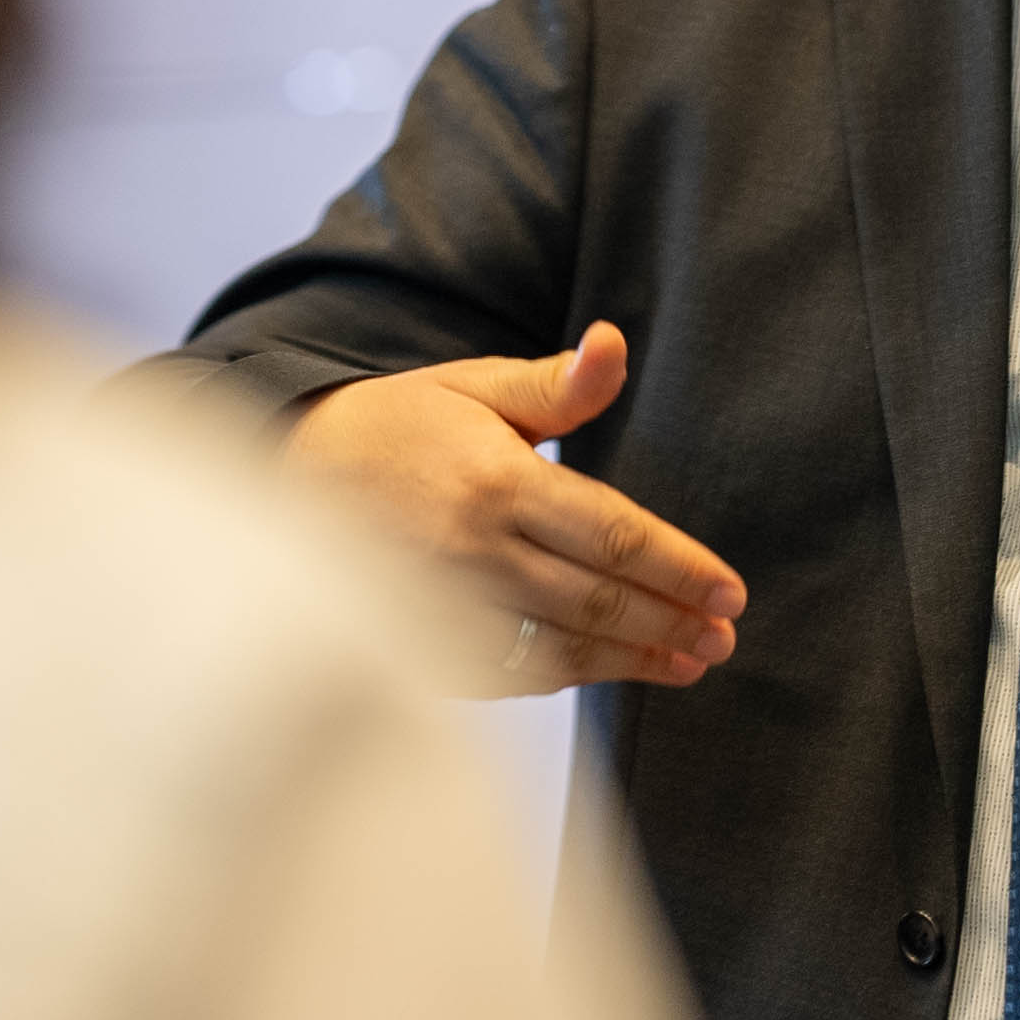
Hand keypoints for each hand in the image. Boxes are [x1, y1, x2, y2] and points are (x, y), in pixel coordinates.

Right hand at [285, 322, 744, 694]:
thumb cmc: (397, 424)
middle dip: (672, 623)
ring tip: (691, 664)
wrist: (288, 474)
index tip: (732, 592)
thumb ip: (558, 384)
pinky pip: (509, 672)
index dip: (679, 568)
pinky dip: (567, 675)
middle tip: (725, 638)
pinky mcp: (421, 643)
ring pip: (560, 649)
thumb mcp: (476, 387)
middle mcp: (473, 552)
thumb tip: (615, 343)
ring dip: (633, 662)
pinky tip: (610, 669)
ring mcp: (445, 606)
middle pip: (597, 600)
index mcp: (497, 483)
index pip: (612, 533)